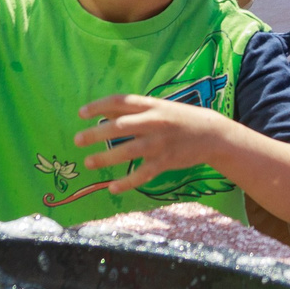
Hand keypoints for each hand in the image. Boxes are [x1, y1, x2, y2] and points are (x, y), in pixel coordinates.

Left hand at [74, 94, 236, 192]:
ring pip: (128, 151)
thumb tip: (103, 111)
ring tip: (88, 162)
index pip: (120, 102)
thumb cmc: (180, 118)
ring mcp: (160, 143)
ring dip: (105, 158)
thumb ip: (133, 110)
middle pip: (120, 127)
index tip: (81, 113)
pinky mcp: (166, 162)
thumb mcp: (158, 107)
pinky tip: (112, 187)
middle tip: (77, 140)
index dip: (98, 106)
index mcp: (151, 105)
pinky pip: (143, 174)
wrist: (212, 134)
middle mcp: (154, 122)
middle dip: (96, 134)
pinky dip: (127, 182)